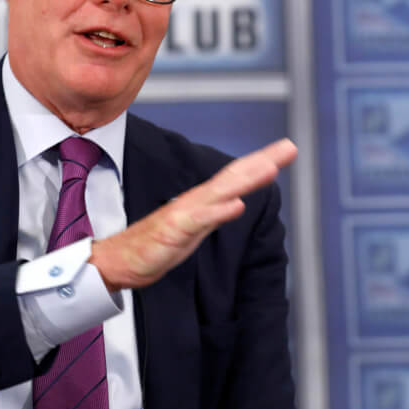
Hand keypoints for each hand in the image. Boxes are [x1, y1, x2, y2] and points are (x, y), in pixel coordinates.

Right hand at [89, 138, 296, 291]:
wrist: (120, 261)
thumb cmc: (157, 245)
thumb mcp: (195, 229)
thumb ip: (216, 213)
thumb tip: (239, 201)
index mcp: (203, 200)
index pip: (237, 176)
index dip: (262, 162)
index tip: (287, 149)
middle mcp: (196, 200)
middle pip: (234, 176)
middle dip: (262, 161)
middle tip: (289, 147)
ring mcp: (184, 213)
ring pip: (220, 192)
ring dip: (246, 180)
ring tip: (271, 168)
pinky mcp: (173, 230)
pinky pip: (199, 220)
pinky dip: (219, 211)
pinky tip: (237, 204)